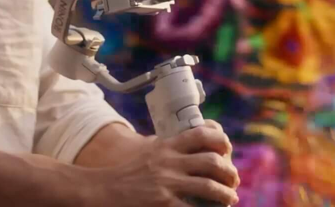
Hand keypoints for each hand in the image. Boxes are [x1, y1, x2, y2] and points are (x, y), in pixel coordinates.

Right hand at [85, 122, 238, 205]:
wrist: (101, 189)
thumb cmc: (127, 174)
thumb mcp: (149, 153)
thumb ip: (169, 151)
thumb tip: (193, 154)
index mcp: (166, 146)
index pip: (201, 134)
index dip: (221, 141)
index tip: (227, 151)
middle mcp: (169, 161)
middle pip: (212, 160)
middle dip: (229, 172)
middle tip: (233, 181)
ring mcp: (167, 183)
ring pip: (209, 186)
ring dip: (226, 194)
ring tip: (230, 198)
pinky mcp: (164, 203)